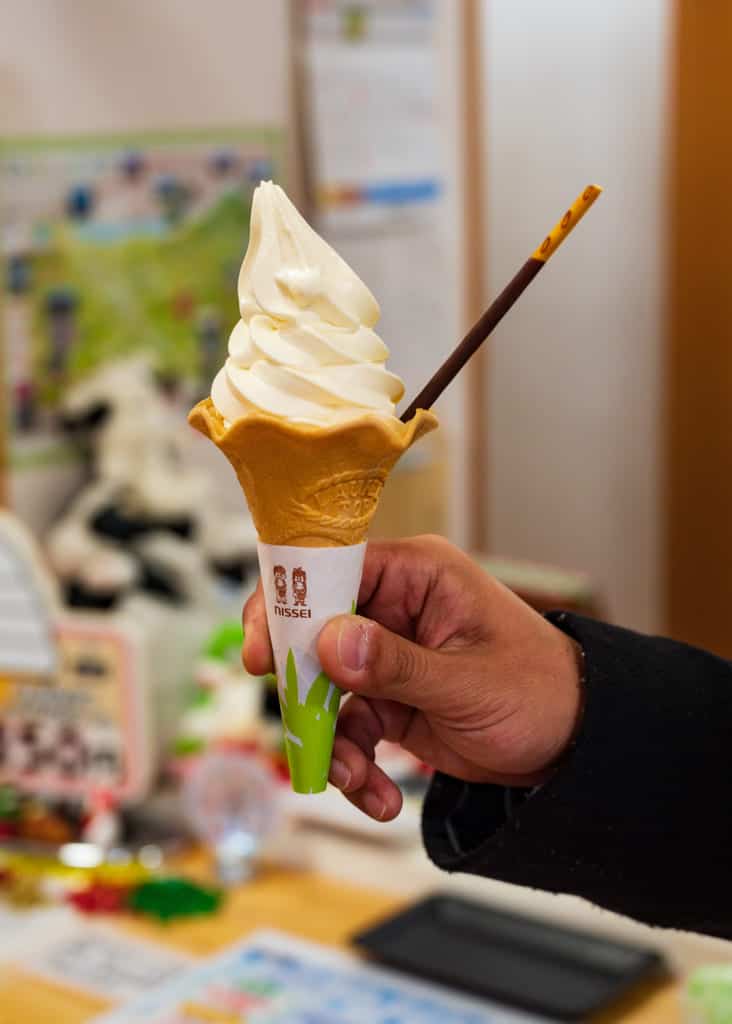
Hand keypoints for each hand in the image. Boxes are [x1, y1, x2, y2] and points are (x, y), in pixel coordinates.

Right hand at [243, 535, 582, 821]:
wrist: (573, 746)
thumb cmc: (540, 692)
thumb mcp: (468, 682)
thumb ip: (397, 665)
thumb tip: (329, 642)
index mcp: (416, 575)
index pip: (331, 568)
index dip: (288, 602)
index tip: (261, 651)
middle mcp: (393, 606)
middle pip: (313, 632)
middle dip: (301, 687)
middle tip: (297, 727)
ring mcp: (386, 655)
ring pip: (323, 690)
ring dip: (329, 741)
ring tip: (355, 781)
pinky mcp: (387, 699)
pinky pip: (347, 729)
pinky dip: (353, 766)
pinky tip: (378, 798)